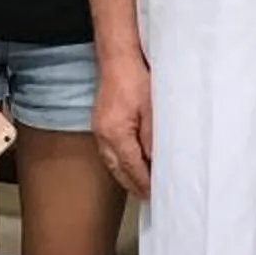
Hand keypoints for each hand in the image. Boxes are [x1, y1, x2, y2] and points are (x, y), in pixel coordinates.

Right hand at [93, 52, 153, 198]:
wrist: (118, 58)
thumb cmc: (136, 79)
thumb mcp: (152, 110)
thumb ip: (153, 139)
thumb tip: (156, 162)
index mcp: (116, 134)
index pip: (131, 167)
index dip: (144, 182)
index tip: (155, 194)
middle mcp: (103, 135)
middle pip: (118, 170)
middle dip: (133, 184)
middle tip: (148, 196)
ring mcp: (99, 129)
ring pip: (111, 162)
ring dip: (125, 175)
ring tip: (140, 185)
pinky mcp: (100, 123)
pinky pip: (109, 151)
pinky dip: (120, 162)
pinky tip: (129, 164)